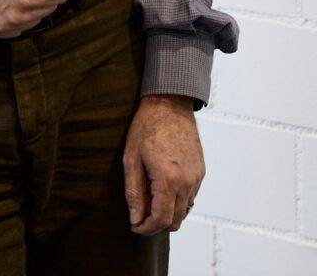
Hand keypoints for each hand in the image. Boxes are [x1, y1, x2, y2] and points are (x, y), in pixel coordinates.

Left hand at [123, 94, 205, 234]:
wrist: (169, 104)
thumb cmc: (146, 127)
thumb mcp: (131, 158)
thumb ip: (134, 192)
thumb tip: (135, 218)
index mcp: (168, 180)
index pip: (160, 220)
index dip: (146, 228)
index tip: (134, 225)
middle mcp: (187, 182)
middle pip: (175, 220)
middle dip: (156, 224)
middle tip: (140, 215)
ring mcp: (197, 177)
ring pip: (184, 210)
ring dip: (168, 212)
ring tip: (149, 199)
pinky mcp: (201, 171)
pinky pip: (190, 196)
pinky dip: (177, 200)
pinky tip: (162, 187)